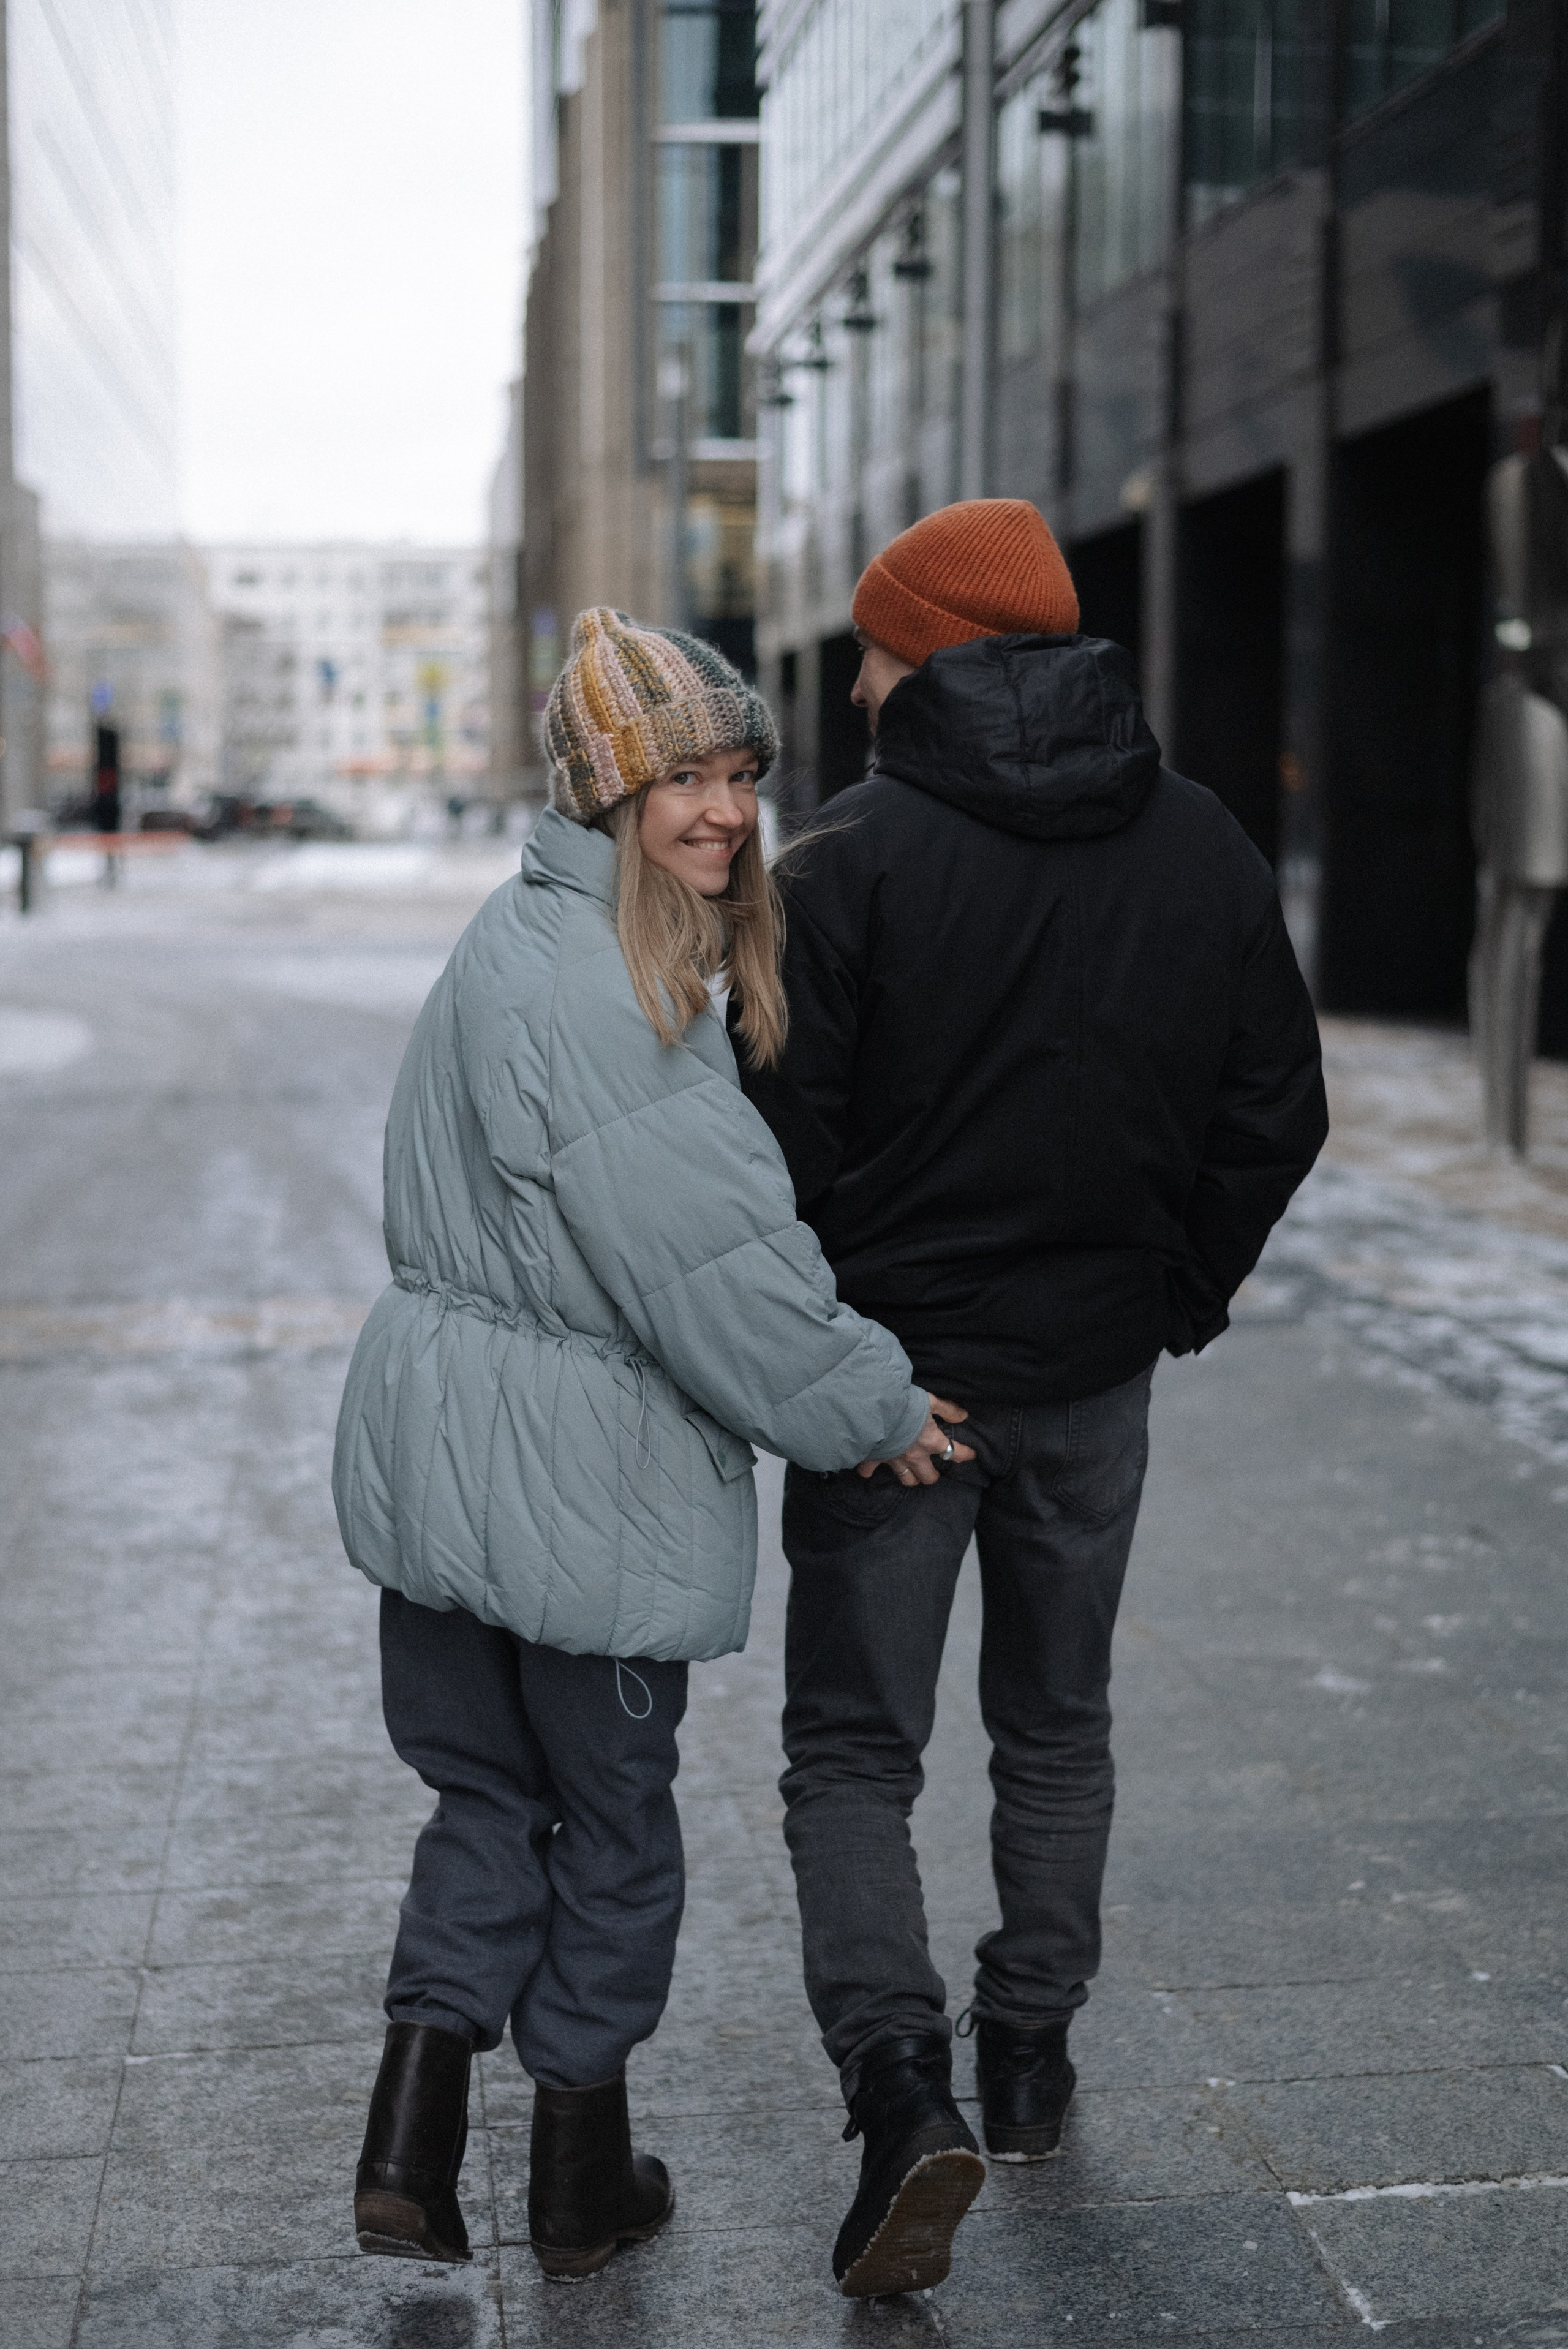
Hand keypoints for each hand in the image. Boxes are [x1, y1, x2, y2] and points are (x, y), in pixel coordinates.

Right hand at [857, 1394, 973, 1486]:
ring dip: (910, 1478)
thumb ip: (947, 1409)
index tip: (971, 1455)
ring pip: (907, 1479)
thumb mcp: (930, 1400)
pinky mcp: (875, 1459)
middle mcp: (915, 1456)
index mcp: (931, 1441)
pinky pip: (870, 1471)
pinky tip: (869, 1470)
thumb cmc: (905, 1403)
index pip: (954, 1452)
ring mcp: (895, 1460)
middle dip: (932, 1476)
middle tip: (933, 1471)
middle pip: (928, 1476)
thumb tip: (963, 1416)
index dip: (965, 1454)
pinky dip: (869, 1471)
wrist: (874, 1408)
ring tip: (911, 1473)